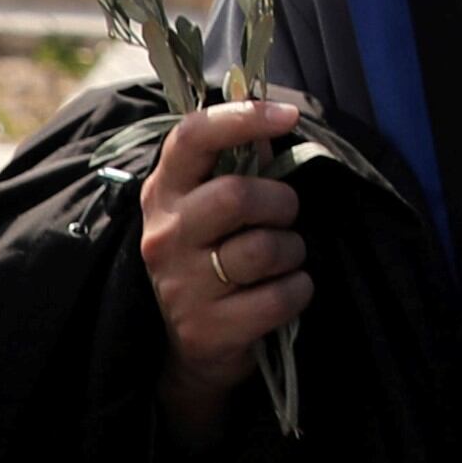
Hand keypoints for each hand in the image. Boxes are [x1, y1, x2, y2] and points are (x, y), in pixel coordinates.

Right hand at [139, 97, 309, 448]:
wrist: (190, 347)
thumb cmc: (212, 258)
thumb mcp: (212, 206)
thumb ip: (240, 162)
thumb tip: (274, 117)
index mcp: (164, 191)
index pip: (193, 136)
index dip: (243, 117)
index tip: (287, 115)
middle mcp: (163, 234)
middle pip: (238, 195)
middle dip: (281, 202)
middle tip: (285, 215)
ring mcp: (180, 285)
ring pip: (264, 248)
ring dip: (292, 250)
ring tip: (283, 258)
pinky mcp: (207, 329)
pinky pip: (279, 296)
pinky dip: (298, 290)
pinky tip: (285, 291)